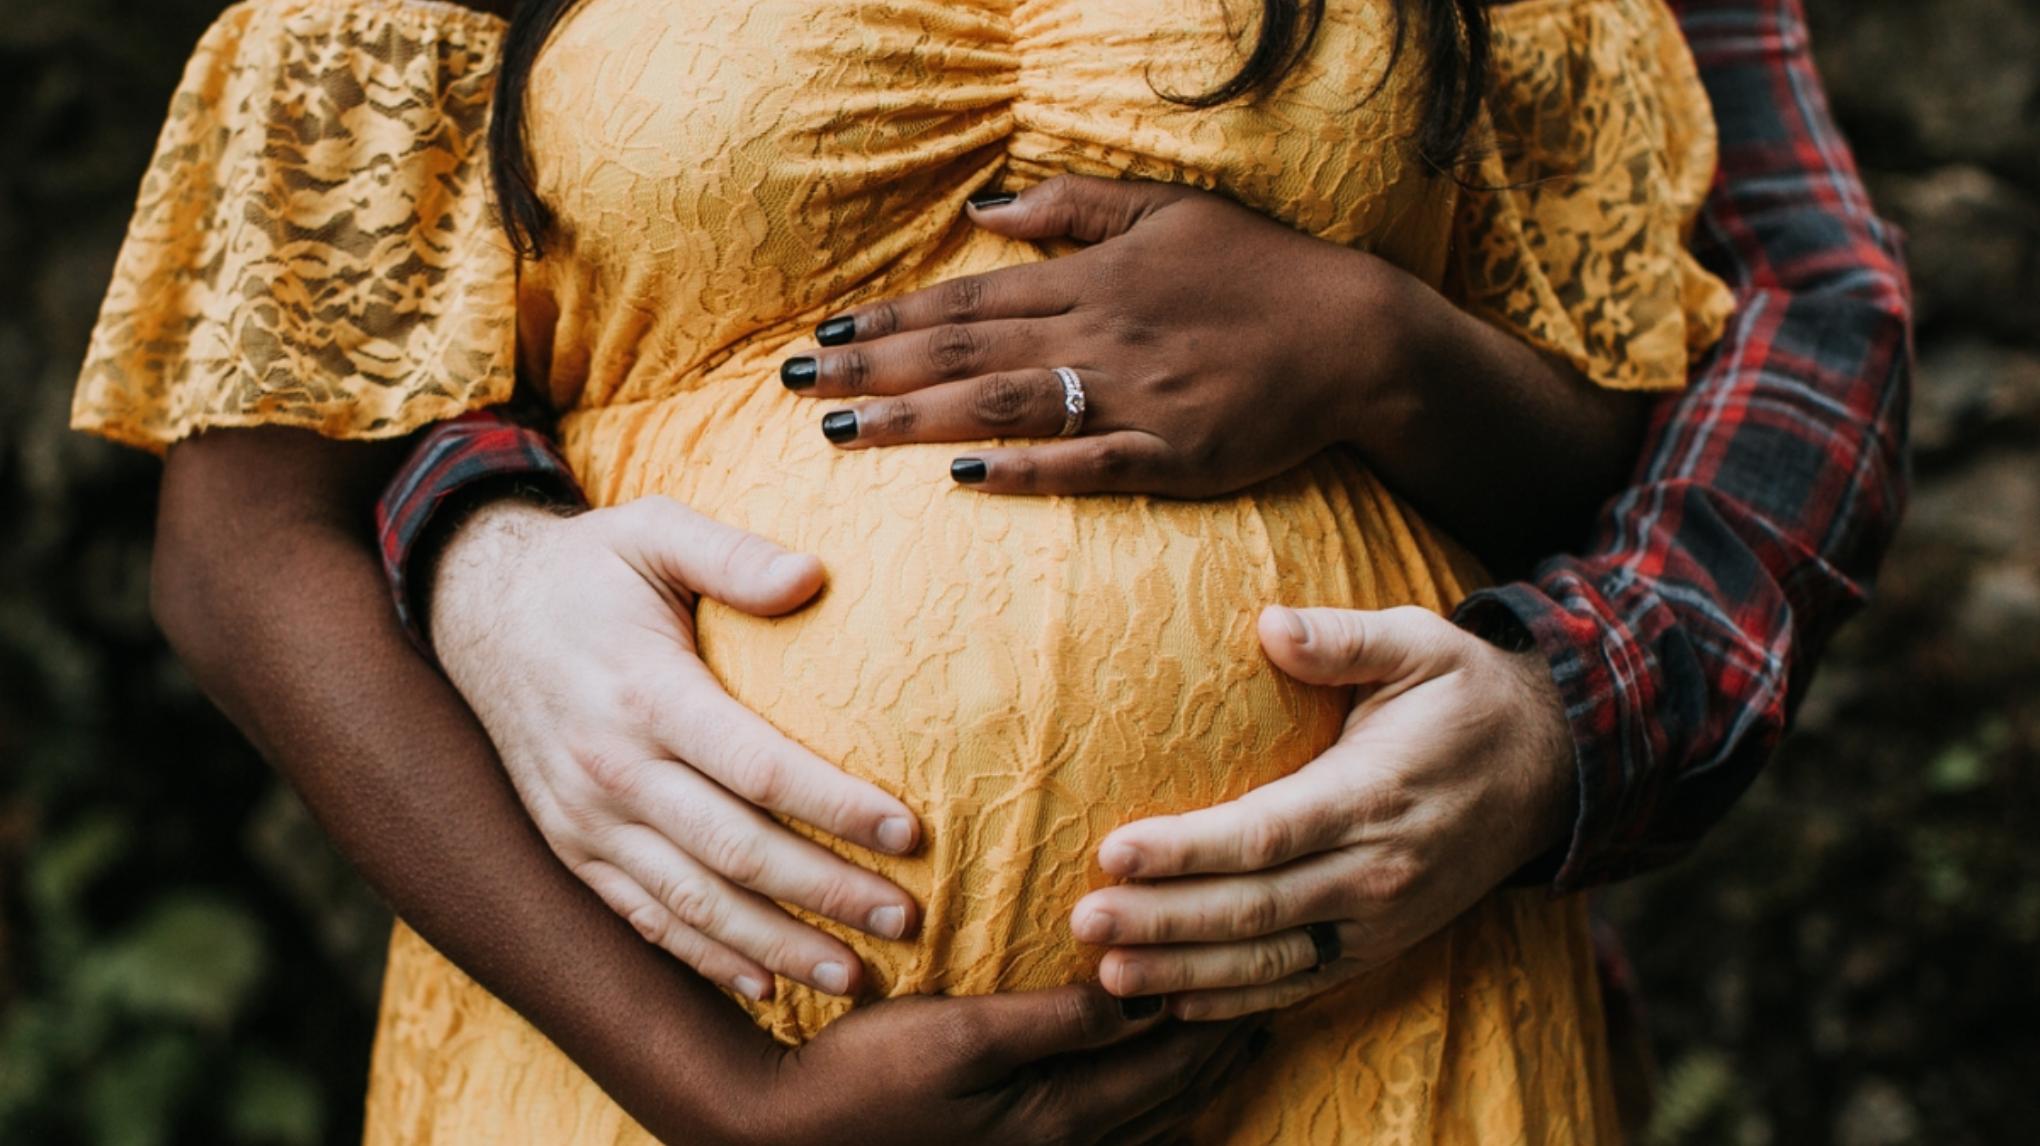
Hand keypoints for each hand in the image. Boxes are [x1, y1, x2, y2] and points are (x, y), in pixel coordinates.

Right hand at [428, 495, 921, 1000]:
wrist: (475, 609)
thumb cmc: (588, 568)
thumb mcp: (652, 531)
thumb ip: (732, 554)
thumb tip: (813, 574)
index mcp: (644, 694)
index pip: (758, 768)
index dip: (836, 806)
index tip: (909, 832)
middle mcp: (611, 769)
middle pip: (736, 851)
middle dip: (826, 892)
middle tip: (907, 916)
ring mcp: (584, 819)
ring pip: (692, 903)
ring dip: (776, 945)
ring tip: (853, 973)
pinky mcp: (570, 846)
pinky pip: (642, 918)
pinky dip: (704, 959)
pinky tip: (765, 984)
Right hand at [731, 985, 1263, 1145]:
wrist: (791, 1133)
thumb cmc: (869, 1073)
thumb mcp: (963, 1033)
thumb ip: (1057, 1020)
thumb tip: (1137, 994)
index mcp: (1059, 1118)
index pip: (1166, 1066)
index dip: (1215, 1019)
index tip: (1255, 970)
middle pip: (1168, 1099)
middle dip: (1219, 1050)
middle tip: (1269, 1001)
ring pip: (1145, 1124)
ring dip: (1192, 1082)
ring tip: (1229, 1041)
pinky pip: (1105, 1136)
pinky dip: (1146, 1110)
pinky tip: (1148, 1095)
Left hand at [778, 174, 1432, 495]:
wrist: (1355, 335)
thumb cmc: (1260, 272)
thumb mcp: (1169, 212)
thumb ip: (1073, 210)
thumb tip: (984, 211)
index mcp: (1094, 279)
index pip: (968, 300)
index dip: (890, 319)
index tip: (824, 332)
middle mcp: (1100, 334)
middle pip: (965, 353)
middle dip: (872, 369)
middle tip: (795, 384)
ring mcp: (1136, 397)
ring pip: (1006, 404)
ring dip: (917, 418)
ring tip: (841, 430)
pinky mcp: (1175, 454)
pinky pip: (1088, 464)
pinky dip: (1027, 469)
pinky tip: (965, 477)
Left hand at [1069, 605, 1575, 1019]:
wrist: (1552, 766)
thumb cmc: (1465, 694)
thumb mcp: (1418, 642)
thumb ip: (1343, 637)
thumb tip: (1271, 624)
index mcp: (1373, 795)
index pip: (1264, 834)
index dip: (1187, 851)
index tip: (1114, 853)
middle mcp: (1377, 871)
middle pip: (1254, 909)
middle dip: (1164, 920)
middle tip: (1083, 921)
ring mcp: (1381, 919)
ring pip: (1271, 961)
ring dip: (1186, 972)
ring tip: (1108, 975)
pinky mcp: (1381, 944)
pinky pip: (1302, 983)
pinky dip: (1237, 1001)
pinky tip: (1174, 1001)